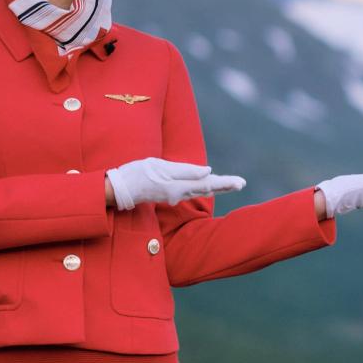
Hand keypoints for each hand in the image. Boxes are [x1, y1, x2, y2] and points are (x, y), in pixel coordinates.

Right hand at [107, 158, 246, 210]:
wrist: (119, 188)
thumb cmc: (139, 173)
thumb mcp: (162, 167)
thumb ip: (186, 171)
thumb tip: (208, 171)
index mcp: (179, 187)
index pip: (208, 184)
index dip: (225, 183)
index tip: (240, 183)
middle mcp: (179, 194)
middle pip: (207, 188)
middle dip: (225, 185)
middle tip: (242, 183)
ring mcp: (174, 195)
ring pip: (200, 190)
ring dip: (216, 186)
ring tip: (232, 183)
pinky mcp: (170, 194)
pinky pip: (190, 190)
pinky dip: (202, 187)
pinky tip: (210, 186)